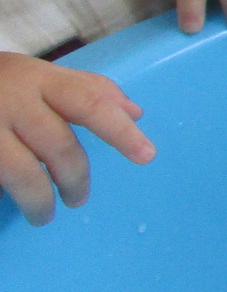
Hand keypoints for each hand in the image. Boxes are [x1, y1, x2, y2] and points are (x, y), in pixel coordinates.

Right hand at [0, 52, 154, 224]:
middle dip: (75, 178)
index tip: (146, 156)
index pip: (89, 103)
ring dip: (40, 200)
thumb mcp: (42, 75)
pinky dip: (7, 195)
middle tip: (78, 200)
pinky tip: (8, 202)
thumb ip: (88, 90)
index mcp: (41, 80)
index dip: (119, 131)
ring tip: (45, 215)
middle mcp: (15, 100)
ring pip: (23, 173)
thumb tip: (136, 113)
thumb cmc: (1, 82)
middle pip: (59, 146)